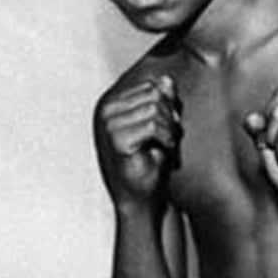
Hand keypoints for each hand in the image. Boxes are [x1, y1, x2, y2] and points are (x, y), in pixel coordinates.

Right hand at [98, 74, 181, 205]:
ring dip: (169, 128)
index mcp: (113, 102)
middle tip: (172, 137)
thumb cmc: (151, 163)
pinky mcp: (116, 138)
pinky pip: (152, 125)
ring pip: (154, 107)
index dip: (168, 103)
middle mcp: (106, 109)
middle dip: (170, 115)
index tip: (172, 125)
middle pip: (153, 93)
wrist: (142, 198)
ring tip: (168, 144)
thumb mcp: (160, 125)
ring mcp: (108, 123)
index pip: (150, 85)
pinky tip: (164, 151)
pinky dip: (165, 138)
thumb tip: (168, 79)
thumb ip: (163, 101)